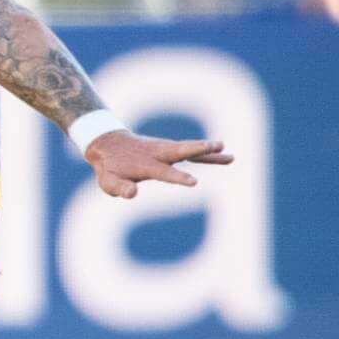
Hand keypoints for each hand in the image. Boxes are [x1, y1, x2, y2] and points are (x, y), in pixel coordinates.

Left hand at [85, 129, 229, 197]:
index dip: (178, 177)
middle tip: (216, 146)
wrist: (109, 145)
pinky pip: (193, 153)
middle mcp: (159, 154)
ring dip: (208, 151)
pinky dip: (208, 154)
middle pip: (180, 150)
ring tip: (229, 155)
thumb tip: (132, 193)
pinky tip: (227, 156)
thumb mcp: (109, 181)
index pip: (164, 172)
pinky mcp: (171, 150)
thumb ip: (120, 187)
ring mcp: (166, 150)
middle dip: (197, 149)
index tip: (194, 182)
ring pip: (190, 149)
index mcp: (145, 164)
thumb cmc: (110, 167)